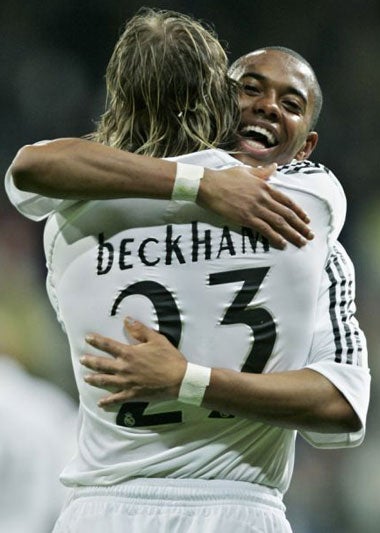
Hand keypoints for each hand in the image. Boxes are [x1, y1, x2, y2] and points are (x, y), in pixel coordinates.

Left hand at [80, 318, 186, 407]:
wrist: (179, 379)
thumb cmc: (169, 358)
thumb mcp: (156, 339)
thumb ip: (140, 330)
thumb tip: (126, 319)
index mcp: (129, 353)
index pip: (108, 345)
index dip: (97, 341)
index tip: (87, 338)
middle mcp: (124, 368)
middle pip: (102, 364)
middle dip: (90, 361)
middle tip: (82, 359)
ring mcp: (127, 383)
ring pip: (105, 381)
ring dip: (94, 379)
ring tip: (86, 378)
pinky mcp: (133, 394)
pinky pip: (117, 399)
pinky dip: (108, 401)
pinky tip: (100, 403)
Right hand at [199, 164, 313, 248]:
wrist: (207, 184)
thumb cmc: (224, 177)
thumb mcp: (245, 171)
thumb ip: (261, 172)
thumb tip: (274, 167)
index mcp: (265, 186)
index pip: (287, 201)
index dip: (299, 211)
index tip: (307, 220)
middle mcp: (263, 197)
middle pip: (287, 214)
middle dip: (301, 226)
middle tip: (310, 235)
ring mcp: (255, 208)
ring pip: (280, 223)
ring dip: (293, 234)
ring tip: (302, 242)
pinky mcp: (246, 218)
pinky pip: (265, 229)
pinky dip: (275, 237)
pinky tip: (283, 244)